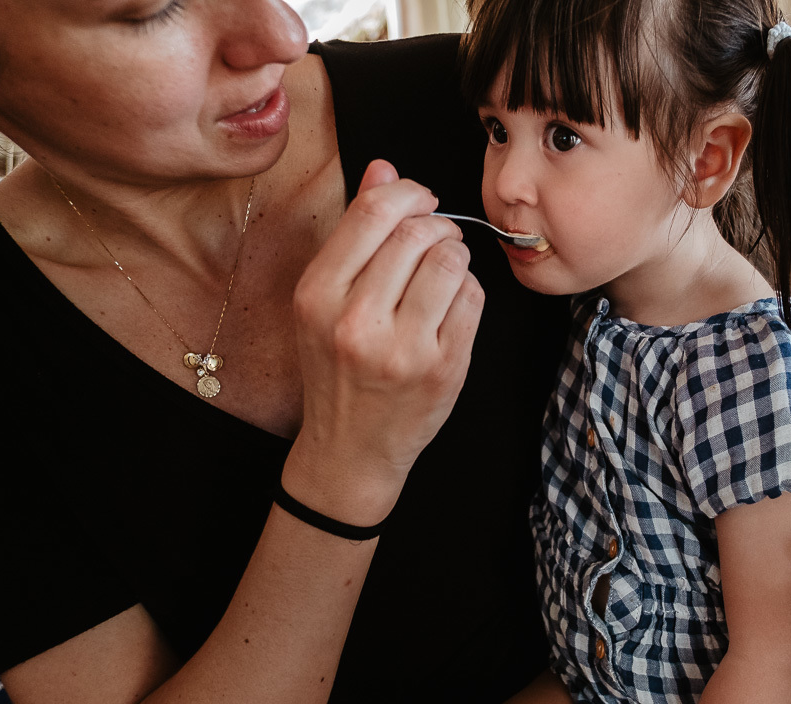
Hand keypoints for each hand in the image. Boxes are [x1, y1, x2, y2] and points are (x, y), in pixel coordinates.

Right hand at [285, 159, 483, 521]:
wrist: (350, 448)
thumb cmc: (338, 368)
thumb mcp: (327, 299)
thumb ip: (355, 231)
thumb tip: (383, 167)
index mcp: (317, 295)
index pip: (373, 213)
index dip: (406, 192)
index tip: (418, 199)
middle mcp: (356, 321)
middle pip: (417, 233)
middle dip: (435, 224)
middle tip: (436, 237)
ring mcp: (403, 348)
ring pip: (450, 261)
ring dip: (455, 254)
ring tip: (444, 268)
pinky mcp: (443, 367)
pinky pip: (472, 298)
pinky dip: (467, 290)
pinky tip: (450, 303)